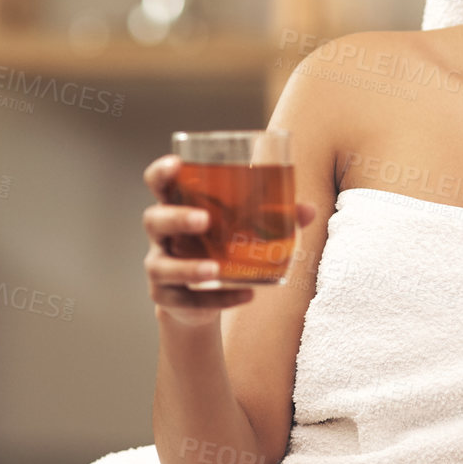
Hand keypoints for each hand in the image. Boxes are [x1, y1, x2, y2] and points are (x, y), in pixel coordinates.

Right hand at [142, 153, 316, 327]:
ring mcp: (160, 267)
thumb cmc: (217, 248)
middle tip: (203, 220)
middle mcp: (162, 235)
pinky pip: (187, 300)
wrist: (197, 299)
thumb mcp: (237, 229)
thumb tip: (308, 210)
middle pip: (154, 220)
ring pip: (162, 266)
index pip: (158, 183)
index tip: (176, 164)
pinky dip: (219, 299)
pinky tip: (245, 296)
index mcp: (177, 207)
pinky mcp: (167, 298)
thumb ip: (273, 217)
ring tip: (215, 270)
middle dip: (176, 218)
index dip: (161, 173)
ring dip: (189, 268)